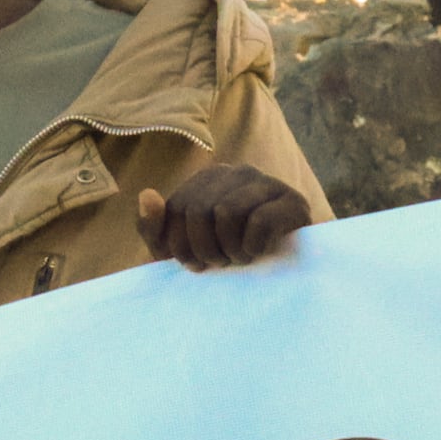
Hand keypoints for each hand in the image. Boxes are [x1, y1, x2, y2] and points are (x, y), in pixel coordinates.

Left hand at [136, 164, 312, 270]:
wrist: (288, 266)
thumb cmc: (229, 254)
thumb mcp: (183, 249)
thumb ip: (155, 228)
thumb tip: (147, 195)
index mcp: (209, 178)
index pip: (177, 208)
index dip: (180, 245)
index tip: (196, 264)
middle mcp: (237, 172)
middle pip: (199, 210)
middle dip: (205, 249)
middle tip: (220, 264)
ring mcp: (267, 183)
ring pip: (227, 212)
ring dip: (230, 248)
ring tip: (240, 259)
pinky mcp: (293, 202)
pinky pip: (260, 221)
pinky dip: (252, 246)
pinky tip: (258, 253)